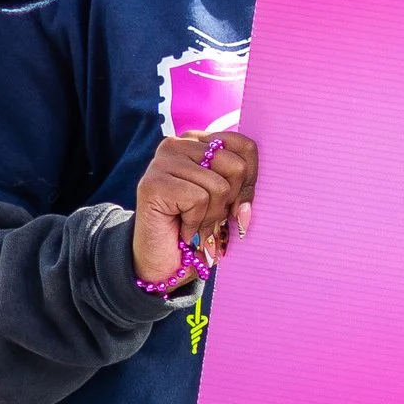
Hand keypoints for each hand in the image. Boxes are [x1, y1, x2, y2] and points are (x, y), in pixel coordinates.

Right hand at [132, 128, 257, 285]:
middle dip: (230, 202)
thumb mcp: (225, 201)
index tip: (237, 206)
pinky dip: (195, 222)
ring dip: (211, 217)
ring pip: (219, 186)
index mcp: (198, 141)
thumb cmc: (195, 226)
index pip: (245, 147)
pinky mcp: (154, 182)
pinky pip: (199, 199)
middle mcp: (178, 144)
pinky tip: (182, 228)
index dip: (250, 181)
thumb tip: (246, 205)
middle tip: (210, 218)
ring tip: (194, 224)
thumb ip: (241, 186)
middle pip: (236, 166)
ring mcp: (162, 161)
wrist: (160, 262)